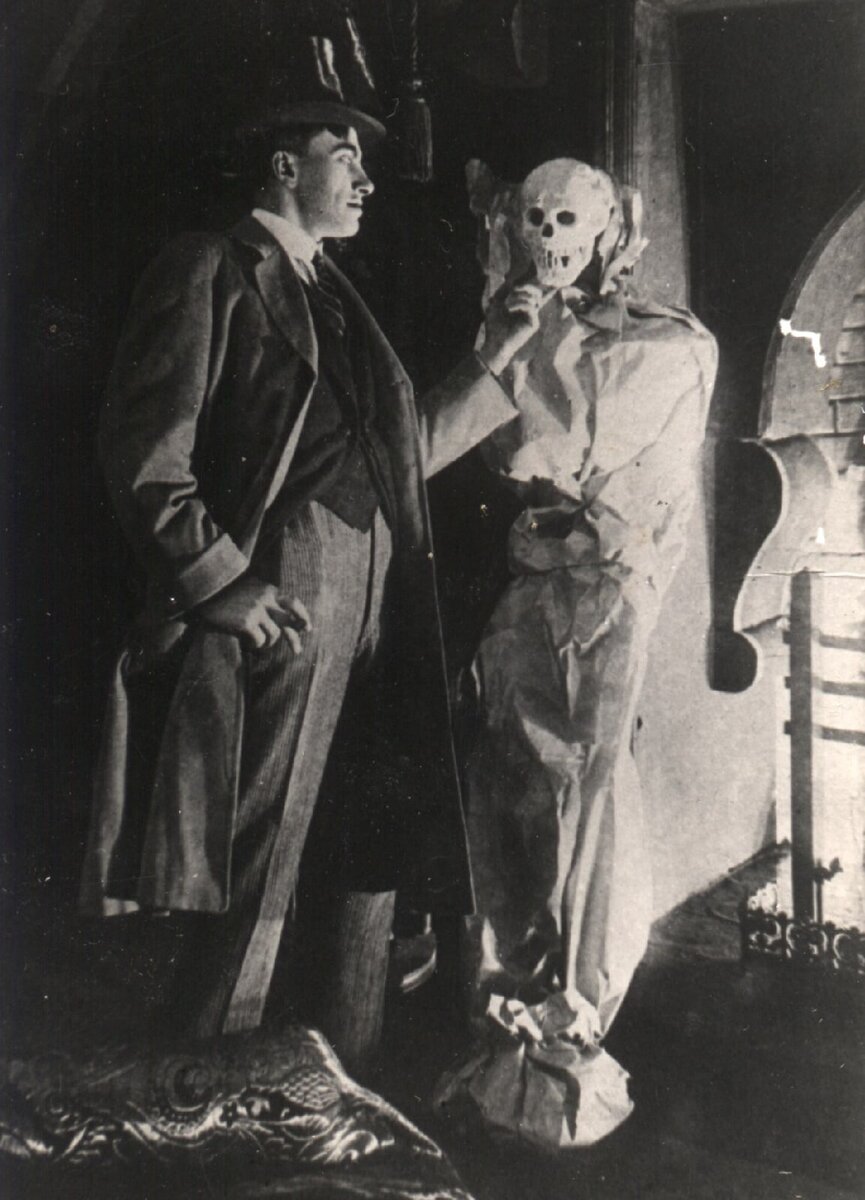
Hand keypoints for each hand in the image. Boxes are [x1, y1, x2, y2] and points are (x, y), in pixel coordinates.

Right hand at [196, 575, 311, 651]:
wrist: (205, 590)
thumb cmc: (227, 593)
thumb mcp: (251, 589)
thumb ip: (267, 600)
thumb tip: (285, 618)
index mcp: (269, 591)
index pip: (293, 603)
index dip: (303, 616)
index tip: (307, 628)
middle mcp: (265, 600)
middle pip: (286, 623)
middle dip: (293, 639)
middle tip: (297, 651)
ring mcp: (256, 611)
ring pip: (273, 635)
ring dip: (265, 643)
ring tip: (254, 641)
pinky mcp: (246, 622)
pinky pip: (259, 641)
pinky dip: (254, 645)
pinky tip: (246, 643)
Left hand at [477, 277, 550, 375]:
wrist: (494, 343)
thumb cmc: (494, 326)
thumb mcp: (496, 303)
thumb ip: (504, 291)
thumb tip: (512, 280)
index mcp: (523, 305)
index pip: (532, 290)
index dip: (529, 282)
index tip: (518, 279)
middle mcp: (530, 311)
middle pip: (537, 291)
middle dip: (526, 286)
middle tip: (513, 288)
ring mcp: (533, 317)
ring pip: (534, 298)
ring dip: (519, 296)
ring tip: (507, 303)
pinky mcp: (533, 324)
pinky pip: (531, 307)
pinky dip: (519, 304)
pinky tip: (509, 309)